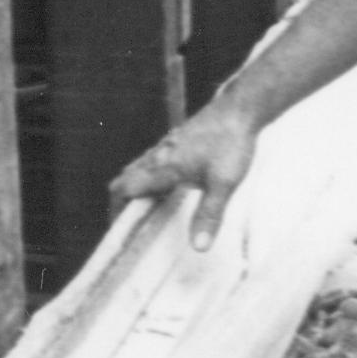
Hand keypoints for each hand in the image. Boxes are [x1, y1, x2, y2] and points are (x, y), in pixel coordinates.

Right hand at [108, 101, 258, 252]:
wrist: (238, 110)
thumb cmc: (230, 145)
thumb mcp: (223, 184)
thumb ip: (209, 215)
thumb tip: (198, 248)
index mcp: (163, 168)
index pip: (124, 190)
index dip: (118, 211)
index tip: (121, 232)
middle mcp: (158, 156)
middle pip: (125, 179)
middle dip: (122, 202)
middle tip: (131, 225)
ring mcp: (165, 147)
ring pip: (137, 168)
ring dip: (134, 188)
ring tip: (146, 210)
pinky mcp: (175, 141)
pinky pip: (151, 161)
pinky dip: (148, 177)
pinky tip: (166, 187)